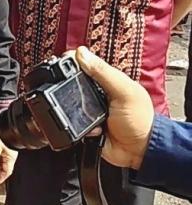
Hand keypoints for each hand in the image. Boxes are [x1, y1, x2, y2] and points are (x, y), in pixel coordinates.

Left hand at [0, 128, 17, 185]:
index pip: (6, 172)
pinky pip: (3, 160)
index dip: (0, 179)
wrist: (3, 124)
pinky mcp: (6, 149)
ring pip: (4, 165)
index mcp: (10, 158)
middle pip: (5, 170)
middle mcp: (11, 156)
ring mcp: (9, 153)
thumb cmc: (0, 134)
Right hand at [74, 46, 153, 169]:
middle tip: (79, 95)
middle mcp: (95, 93)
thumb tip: (81, 53)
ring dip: (73, 110)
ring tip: (90, 116)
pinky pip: (69, 123)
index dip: (72, 60)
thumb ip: (103, 73)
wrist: (139, 151)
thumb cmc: (140, 120)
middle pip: (71, 83)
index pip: (84, 64)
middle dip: (68, 88)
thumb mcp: (124, 91)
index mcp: (106, 80)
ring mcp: (88, 110)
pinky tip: (92, 128)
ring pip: (67, 103)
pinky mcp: (83, 126)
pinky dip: (75, 126)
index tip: (63, 60)